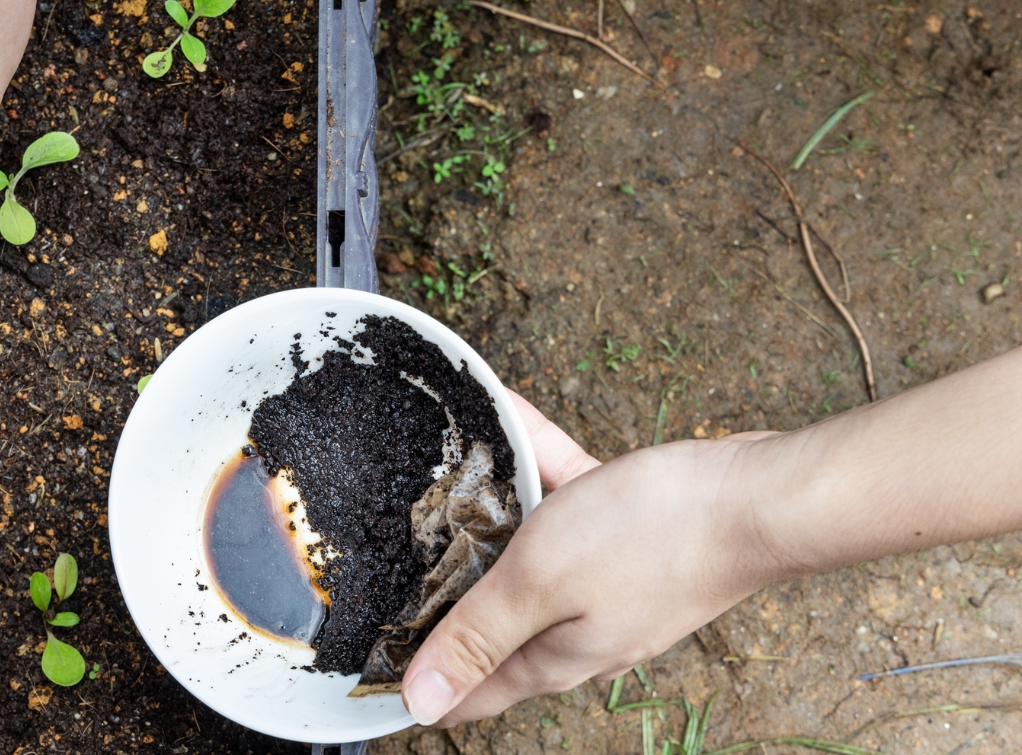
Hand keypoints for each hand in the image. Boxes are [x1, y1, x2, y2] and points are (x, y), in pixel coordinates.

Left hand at [401, 391, 779, 725]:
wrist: (758, 496)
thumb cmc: (652, 537)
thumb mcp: (540, 582)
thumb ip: (478, 636)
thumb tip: (422, 705)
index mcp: (551, 657)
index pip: (468, 693)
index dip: (415, 685)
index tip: (366, 667)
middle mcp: (576, 628)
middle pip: (490, 617)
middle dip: (441, 588)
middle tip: (390, 555)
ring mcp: (606, 583)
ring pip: (527, 549)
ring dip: (489, 512)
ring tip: (447, 472)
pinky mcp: (629, 537)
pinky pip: (564, 498)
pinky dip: (538, 466)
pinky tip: (514, 420)